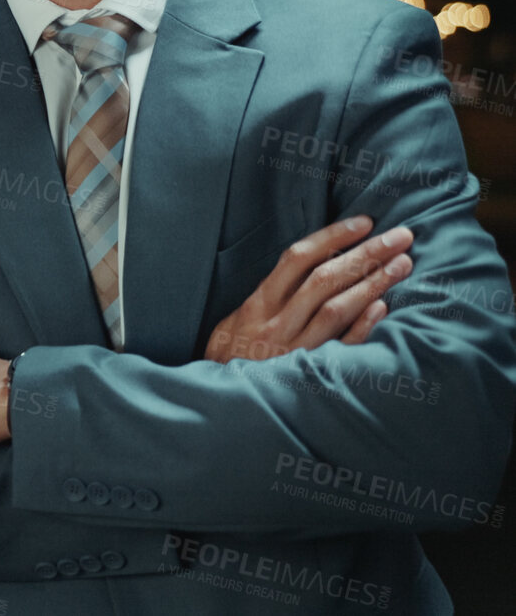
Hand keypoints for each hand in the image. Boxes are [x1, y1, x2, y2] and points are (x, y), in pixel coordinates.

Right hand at [205, 217, 412, 362]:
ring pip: (336, 309)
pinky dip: (362, 326)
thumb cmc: (231, 357)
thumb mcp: (235, 320)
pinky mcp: (308, 374)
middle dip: (366, 254)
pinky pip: (340, 348)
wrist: (222, 404)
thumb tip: (308, 268)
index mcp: (258, 304)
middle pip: (325, 279)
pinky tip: (384, 307)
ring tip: (403, 264)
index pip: (298, 259)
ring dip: (373, 284)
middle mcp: (277, 323)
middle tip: (401, 237)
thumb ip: (268, 296)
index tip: (365, 223)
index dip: (332, 238)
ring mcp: (294, 349)